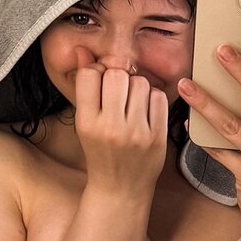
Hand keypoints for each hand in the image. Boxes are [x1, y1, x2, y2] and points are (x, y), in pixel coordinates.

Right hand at [72, 47, 167, 195]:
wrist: (120, 190)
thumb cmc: (100, 152)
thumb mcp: (85, 122)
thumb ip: (85, 87)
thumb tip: (82, 50)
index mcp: (87, 123)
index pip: (89, 75)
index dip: (96, 70)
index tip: (100, 81)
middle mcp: (111, 128)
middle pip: (116, 74)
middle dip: (118, 76)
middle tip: (118, 90)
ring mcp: (136, 133)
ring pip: (140, 82)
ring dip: (137, 86)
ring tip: (132, 102)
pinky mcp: (158, 137)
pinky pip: (158, 97)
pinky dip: (153, 98)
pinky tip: (145, 111)